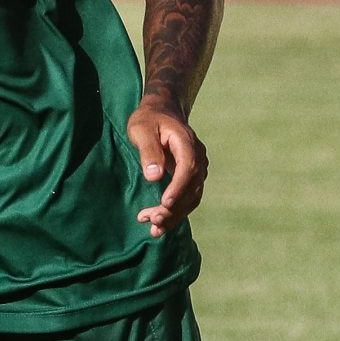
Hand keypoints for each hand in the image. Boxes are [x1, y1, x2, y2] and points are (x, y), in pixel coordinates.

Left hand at [129, 99, 205, 239]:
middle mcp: (197, 157)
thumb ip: (148, 151)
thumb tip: (154, 176)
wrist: (162, 113)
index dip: (178, 187)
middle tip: (154, 221)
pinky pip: (188, 198)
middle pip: (192, 187)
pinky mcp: (191, 178)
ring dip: (175, 215)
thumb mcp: (142, 129)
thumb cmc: (148, 119)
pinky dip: (175, 212)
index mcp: (186, 142)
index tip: (164, 203)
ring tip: (153, 227)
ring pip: (192, 197)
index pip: (188, 167)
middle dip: (175, 208)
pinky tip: (158, 223)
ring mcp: (197, 168)